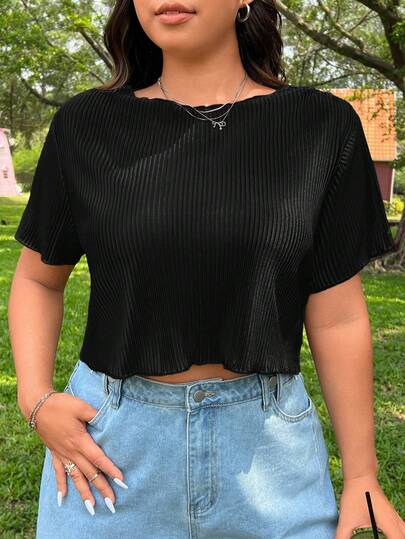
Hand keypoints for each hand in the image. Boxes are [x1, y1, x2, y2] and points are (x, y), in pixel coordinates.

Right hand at [33, 391, 127, 514]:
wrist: (38, 406)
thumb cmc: (61, 405)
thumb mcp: (81, 407)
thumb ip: (96, 415)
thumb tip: (108, 420)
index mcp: (80, 441)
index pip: (98, 459)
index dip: (110, 470)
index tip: (121, 481)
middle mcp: (71, 452)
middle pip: (89, 473)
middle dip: (102, 488)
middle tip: (112, 502)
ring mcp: (62, 454)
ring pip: (75, 477)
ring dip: (84, 492)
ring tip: (91, 507)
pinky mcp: (55, 453)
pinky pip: (58, 472)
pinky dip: (61, 485)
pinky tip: (62, 498)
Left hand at [334, 472, 404, 537]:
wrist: (360, 476)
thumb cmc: (355, 495)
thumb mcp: (346, 518)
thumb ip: (342, 536)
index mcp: (389, 524)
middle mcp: (396, 522)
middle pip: (404, 536)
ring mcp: (397, 518)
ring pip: (404, 533)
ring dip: (398, 537)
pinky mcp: (393, 516)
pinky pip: (403, 530)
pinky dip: (399, 535)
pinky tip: (388, 537)